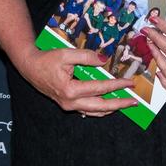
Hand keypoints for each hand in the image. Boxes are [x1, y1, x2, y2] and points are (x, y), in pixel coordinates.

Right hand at [17, 47, 136, 116]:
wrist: (30, 68)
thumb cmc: (47, 60)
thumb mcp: (66, 54)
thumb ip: (86, 56)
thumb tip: (104, 59)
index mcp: (71, 90)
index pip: (100, 88)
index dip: (117, 85)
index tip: (129, 82)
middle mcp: (70, 102)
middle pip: (101, 106)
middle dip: (119, 104)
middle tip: (134, 101)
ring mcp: (69, 106)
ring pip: (95, 112)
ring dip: (111, 109)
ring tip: (125, 104)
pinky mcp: (68, 105)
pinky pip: (87, 111)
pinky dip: (100, 109)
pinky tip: (108, 106)